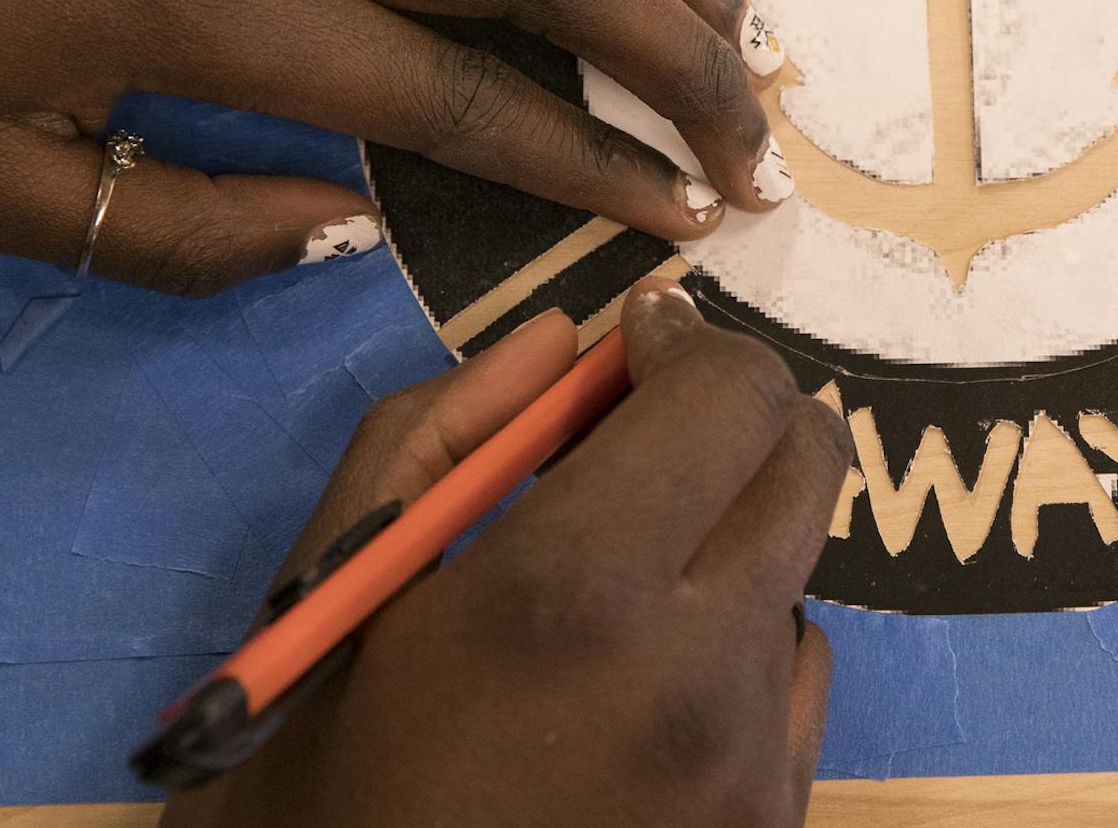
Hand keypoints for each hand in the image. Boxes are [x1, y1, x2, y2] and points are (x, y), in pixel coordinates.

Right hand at [160, 283, 847, 827]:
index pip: (728, 396)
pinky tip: (640, 692)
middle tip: (646, 430)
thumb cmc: (313, 794)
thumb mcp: (335, 595)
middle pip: (804, 463)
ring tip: (612, 599)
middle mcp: (698, 677)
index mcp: (572, 599)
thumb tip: (562, 339)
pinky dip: (738, 646)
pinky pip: (796, 677)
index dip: (688, 342)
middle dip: (733, 415)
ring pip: (799, 570)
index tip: (637, 341)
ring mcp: (754, 766)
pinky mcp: (776, 826)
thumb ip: (444, 435)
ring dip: (727, 540)